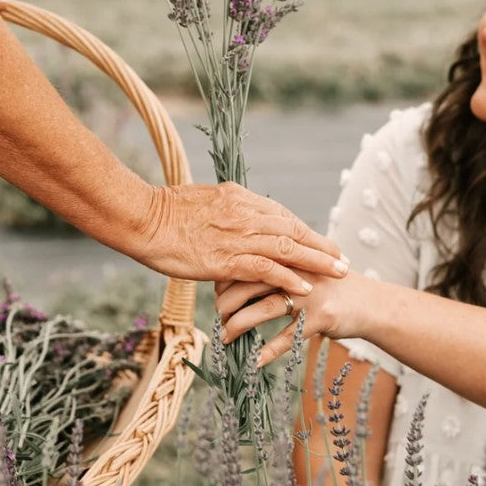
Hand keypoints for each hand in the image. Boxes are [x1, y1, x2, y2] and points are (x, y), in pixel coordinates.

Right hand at [136, 182, 347, 300]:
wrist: (141, 218)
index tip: (320, 241)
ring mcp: (236, 236)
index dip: (304, 229)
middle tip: (343, 259)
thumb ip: (221, 209)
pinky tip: (305, 288)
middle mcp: (244, 213)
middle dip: (321, 245)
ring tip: (339, 273)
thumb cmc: (162, 211)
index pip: (280, 214)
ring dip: (317, 261)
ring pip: (288, 247)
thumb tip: (230, 216)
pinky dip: (288, 278)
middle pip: (292, 229)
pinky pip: (266, 269)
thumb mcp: (199, 201)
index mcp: (237, 196)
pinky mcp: (226, 258)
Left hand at [217, 269, 368, 365]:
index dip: (227, 278)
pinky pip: (289, 336)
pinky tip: (254, 361)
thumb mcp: (305, 268)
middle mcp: (298, 270)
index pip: (248, 261)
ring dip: (240, 325)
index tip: (215, 292)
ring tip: (225, 337)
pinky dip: (269, 350)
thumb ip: (277, 266)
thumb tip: (235, 275)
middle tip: (217, 315)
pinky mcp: (322, 317)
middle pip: (251, 283)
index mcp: (290, 255)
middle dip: (227, 301)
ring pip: (265, 308)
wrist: (372, 304)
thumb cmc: (331, 287)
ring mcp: (311, 294)